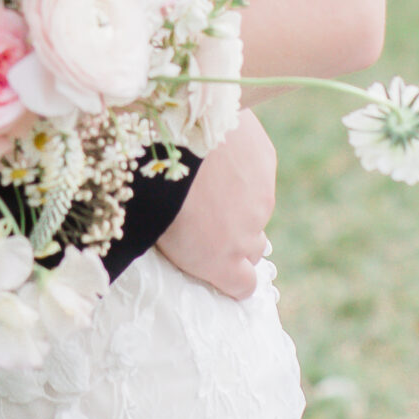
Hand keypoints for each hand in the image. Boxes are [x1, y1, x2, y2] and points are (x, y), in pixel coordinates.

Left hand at [155, 111, 276, 300]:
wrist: (175, 133)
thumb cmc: (151, 186)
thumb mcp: (156, 228)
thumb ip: (183, 245)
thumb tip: (183, 242)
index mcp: (218, 259)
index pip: (244, 285)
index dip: (235, 276)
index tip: (222, 265)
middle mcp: (248, 235)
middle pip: (253, 248)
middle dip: (236, 237)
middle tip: (209, 215)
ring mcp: (261, 199)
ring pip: (257, 208)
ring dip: (239, 199)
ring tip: (209, 176)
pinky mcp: (267, 164)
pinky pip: (258, 172)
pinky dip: (244, 167)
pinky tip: (220, 150)